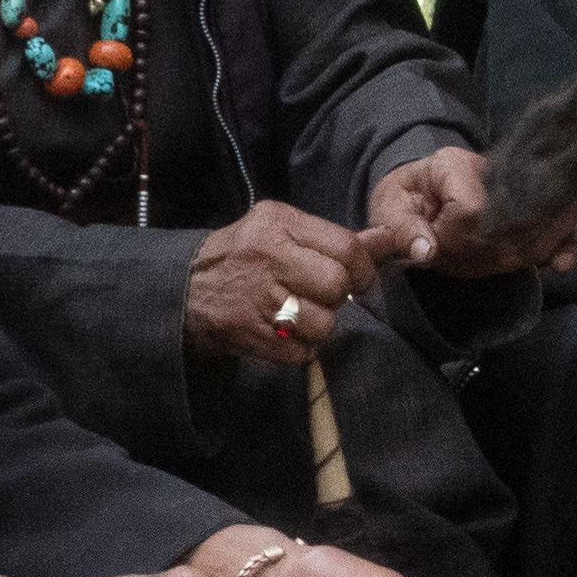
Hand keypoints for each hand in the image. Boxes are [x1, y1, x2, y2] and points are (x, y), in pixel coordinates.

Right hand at [187, 201, 379, 364]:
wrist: (186, 289)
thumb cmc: (246, 257)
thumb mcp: (284, 232)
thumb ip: (336, 238)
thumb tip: (390, 238)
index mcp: (278, 224)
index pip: (345, 247)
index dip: (362, 269)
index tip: (357, 279)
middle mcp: (267, 257)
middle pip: (336, 286)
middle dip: (338, 297)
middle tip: (323, 297)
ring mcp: (256, 298)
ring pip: (323, 324)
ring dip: (320, 326)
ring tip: (300, 316)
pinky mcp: (249, 333)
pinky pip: (302, 352)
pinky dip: (300, 349)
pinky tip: (284, 333)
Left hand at [367, 148, 576, 279]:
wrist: (423, 186)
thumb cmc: (402, 199)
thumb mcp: (387, 211)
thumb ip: (401, 230)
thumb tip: (427, 252)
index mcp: (450, 165)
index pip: (470, 211)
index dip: (457, 239)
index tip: (437, 245)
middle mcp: (491, 170)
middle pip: (510, 224)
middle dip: (490, 255)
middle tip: (466, 262)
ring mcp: (520, 182)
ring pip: (538, 228)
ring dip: (520, 256)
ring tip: (494, 261)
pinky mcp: (539, 199)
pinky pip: (568, 220)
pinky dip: (569, 244)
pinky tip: (561, 265)